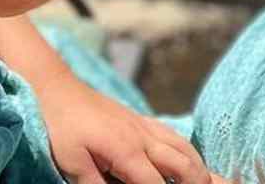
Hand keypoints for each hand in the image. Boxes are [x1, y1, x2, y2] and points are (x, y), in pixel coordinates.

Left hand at [44, 73, 220, 183]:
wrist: (59, 89)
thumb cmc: (62, 128)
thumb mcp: (73, 165)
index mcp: (127, 151)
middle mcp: (142, 136)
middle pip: (181, 163)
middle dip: (196, 181)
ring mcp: (143, 125)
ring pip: (181, 145)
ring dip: (196, 165)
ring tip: (205, 180)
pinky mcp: (139, 119)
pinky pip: (171, 134)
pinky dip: (186, 148)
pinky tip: (187, 157)